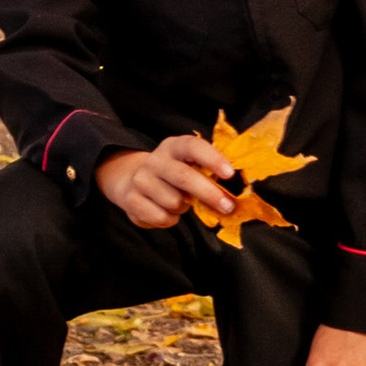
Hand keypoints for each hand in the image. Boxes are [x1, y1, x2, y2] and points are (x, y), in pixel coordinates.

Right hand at [96, 133, 236, 230]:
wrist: (133, 181)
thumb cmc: (174, 173)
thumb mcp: (189, 164)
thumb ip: (207, 171)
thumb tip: (233, 189)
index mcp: (174, 146)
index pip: (194, 147)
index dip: (212, 159)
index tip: (230, 174)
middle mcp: (155, 160)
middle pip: (184, 177)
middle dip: (209, 193)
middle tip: (228, 206)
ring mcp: (141, 180)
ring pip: (173, 201)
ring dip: (184, 206)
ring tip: (182, 201)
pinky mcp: (132, 200)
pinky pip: (161, 217)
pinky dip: (171, 219)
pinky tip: (168, 211)